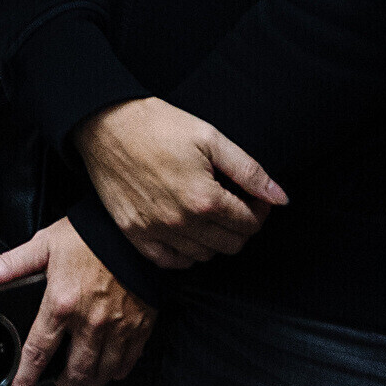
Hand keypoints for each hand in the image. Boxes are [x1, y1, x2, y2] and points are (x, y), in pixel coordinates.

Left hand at [0, 220, 156, 385]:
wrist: (131, 232)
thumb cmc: (88, 236)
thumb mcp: (43, 245)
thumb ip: (10, 265)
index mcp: (61, 304)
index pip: (38, 353)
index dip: (25, 381)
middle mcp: (90, 322)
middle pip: (75, 373)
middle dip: (64, 383)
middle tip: (59, 380)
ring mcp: (117, 329)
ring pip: (101, 374)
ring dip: (89, 380)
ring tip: (81, 372)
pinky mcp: (140, 328)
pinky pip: (127, 364)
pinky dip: (115, 370)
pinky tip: (108, 363)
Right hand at [72, 97, 286, 269]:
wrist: (104, 124)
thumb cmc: (157, 125)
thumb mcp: (210, 137)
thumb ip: (249, 171)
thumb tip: (281, 198)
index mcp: (204, 198)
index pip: (250, 223)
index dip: (259, 210)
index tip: (253, 197)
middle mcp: (181, 222)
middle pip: (231, 244)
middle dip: (241, 226)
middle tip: (234, 204)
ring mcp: (156, 231)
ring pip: (204, 256)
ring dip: (214, 239)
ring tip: (208, 214)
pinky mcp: (134, 233)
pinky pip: (170, 262)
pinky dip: (184, 254)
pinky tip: (186, 232)